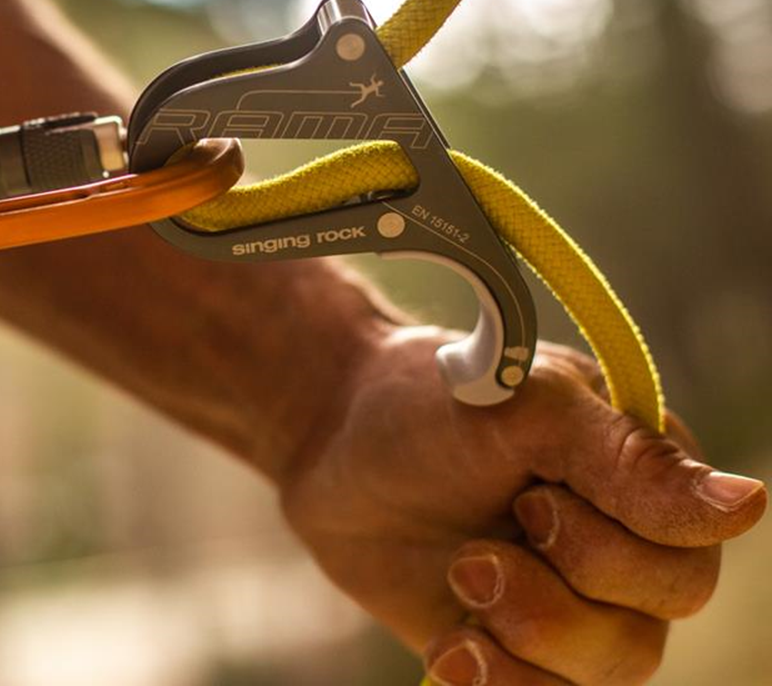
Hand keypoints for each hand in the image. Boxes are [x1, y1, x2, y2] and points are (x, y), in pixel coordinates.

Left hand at [278, 325, 765, 683]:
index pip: (689, 549)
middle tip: (488, 539)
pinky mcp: (512, 637)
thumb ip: (625, 459)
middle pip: (655, 618)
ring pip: (608, 668)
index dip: (611, 545)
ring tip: (461, 576)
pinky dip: (501, 685)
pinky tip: (450, 649)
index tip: (531, 498)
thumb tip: (750, 504)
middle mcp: (616, 532)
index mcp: (635, 464)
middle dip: (561, 591)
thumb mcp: (519, 408)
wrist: (330, 438)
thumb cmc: (422, 401)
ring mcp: (566, 590)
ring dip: (528, 635)